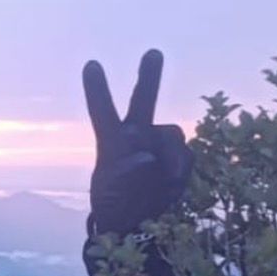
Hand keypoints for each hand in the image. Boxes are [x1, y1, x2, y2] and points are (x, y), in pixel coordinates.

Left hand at [84, 50, 192, 235]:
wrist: (139, 222)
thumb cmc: (115, 205)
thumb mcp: (110, 194)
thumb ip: (124, 174)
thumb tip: (145, 158)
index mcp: (112, 142)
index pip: (103, 112)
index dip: (97, 89)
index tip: (91, 64)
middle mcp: (137, 135)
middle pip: (143, 101)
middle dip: (148, 77)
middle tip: (153, 53)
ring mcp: (160, 144)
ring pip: (171, 135)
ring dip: (167, 155)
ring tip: (156, 179)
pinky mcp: (180, 158)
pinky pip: (185, 157)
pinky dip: (178, 171)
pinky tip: (168, 185)